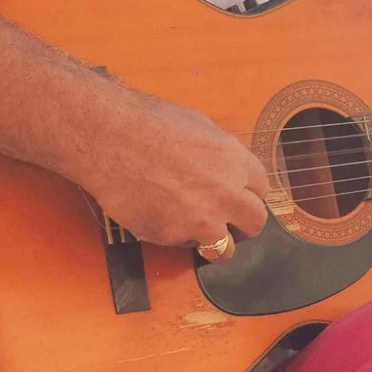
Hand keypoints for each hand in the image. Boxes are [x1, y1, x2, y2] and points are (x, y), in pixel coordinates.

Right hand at [77, 91, 270, 250]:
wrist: (108, 137)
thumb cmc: (148, 123)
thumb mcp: (200, 126)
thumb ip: (221, 155)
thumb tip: (227, 167)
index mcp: (235, 163)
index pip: (262, 190)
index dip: (249, 194)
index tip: (240, 197)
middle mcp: (225, 194)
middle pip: (255, 223)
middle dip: (244, 224)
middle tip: (231, 223)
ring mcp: (201, 220)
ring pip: (225, 249)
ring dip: (216, 243)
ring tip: (200, 233)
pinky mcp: (171, 236)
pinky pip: (183, 245)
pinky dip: (175, 236)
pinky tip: (159, 215)